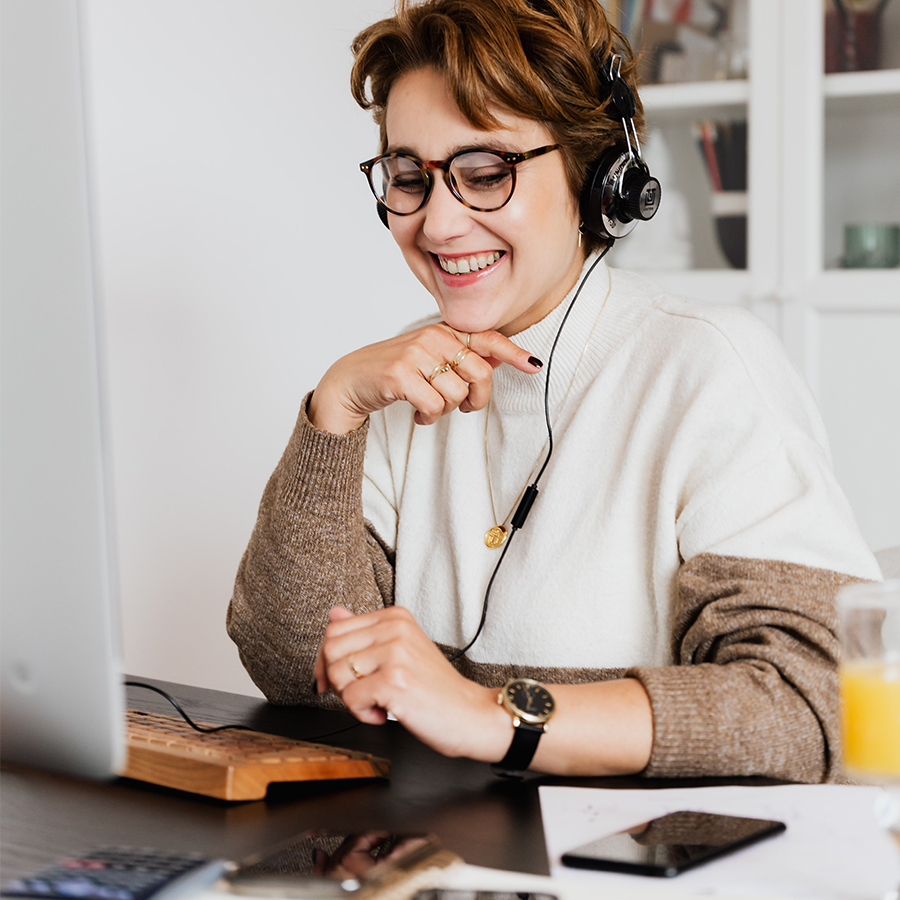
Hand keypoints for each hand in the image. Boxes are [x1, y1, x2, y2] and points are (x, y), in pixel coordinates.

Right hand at [307, 324, 542, 433]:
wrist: (349, 381)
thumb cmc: (394, 372)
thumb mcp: (429, 359)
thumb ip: (462, 358)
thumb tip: (501, 359)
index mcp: (443, 331)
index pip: (486, 339)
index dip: (513, 353)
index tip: (533, 365)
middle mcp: (432, 337)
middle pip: (480, 374)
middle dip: (476, 399)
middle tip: (462, 407)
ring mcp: (415, 354)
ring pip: (458, 394)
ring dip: (446, 411)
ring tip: (428, 406)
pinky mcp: (401, 375)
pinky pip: (436, 406)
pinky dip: (429, 417)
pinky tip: (417, 413)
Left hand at [313, 606, 510, 761]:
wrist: (469, 714)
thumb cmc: (434, 688)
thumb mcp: (399, 650)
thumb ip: (365, 632)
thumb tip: (334, 613)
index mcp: (395, 617)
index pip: (334, 629)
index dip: (328, 661)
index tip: (341, 681)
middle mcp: (395, 628)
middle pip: (330, 650)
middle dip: (338, 680)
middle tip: (365, 693)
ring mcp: (395, 652)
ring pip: (337, 675)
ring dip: (352, 699)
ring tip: (379, 702)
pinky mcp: (394, 680)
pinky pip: (350, 699)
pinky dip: (362, 714)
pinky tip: (385, 712)